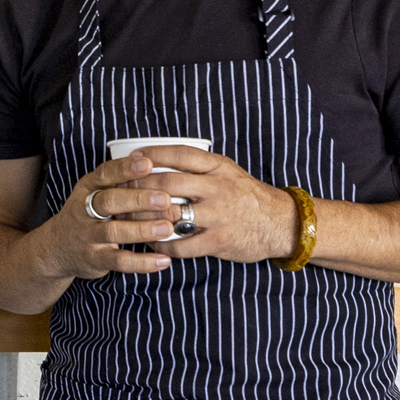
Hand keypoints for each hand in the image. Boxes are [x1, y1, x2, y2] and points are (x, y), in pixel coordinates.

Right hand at [40, 154, 177, 279]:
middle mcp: (84, 210)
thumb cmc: (87, 214)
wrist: (57, 248)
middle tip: (164, 199)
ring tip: (167, 228)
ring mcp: (88, 236)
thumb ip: (119, 183)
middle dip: (138, 199)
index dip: (125, 168)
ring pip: (113, 231)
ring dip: (142, 230)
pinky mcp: (95, 259)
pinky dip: (143, 262)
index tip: (148, 163)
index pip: (105, 174)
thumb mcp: (94, 193)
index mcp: (87, 188)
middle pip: (109, 201)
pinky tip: (164, 260)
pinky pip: (119, 261)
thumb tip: (161, 169)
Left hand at [62, 145, 298, 271]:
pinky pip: (183, 244)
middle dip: (138, 188)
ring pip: (171, 213)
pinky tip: (152, 244)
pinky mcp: (219, 240)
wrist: (280, 222)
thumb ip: (200, 166)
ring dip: (145, 218)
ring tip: (126, 219)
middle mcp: (216, 187)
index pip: (177, 154)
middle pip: (167, 183)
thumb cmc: (248, 196)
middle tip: (118, 192)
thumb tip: (160, 159)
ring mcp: (218, 215)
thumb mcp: (228, 171)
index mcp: (217, 167)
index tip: (129, 160)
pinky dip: (163, 245)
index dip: (149, 156)